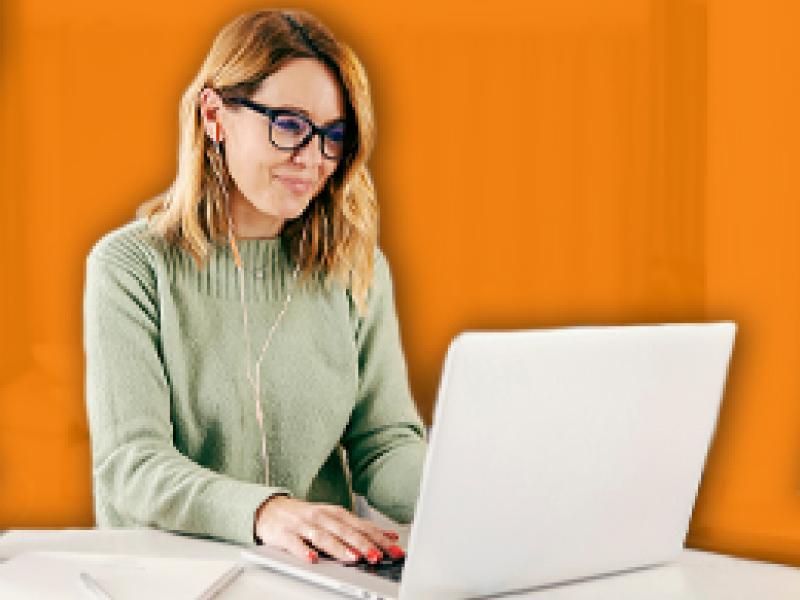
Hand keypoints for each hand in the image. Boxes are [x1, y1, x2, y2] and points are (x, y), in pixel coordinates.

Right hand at [254, 496, 403, 563]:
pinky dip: (303, 551)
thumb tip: (388, 536)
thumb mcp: (333, 518)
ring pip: (323, 537)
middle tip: (377, 555)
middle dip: (363, 543)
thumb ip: (358, 528)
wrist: (270, 507)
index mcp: (335, 513)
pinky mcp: (284, 534)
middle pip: (345, 531)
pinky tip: (311, 559)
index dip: (378, 537)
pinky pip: (294, 544)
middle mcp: (321, 517)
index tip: (394, 548)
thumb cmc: (305, 516)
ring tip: (353, 558)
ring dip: (339, 548)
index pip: (361, 526)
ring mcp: (302, 525)